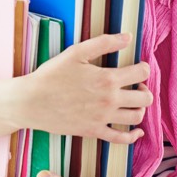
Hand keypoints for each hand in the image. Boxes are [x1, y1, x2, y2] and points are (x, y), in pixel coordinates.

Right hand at [16, 33, 150, 144]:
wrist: (31, 102)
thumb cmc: (51, 75)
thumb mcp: (76, 52)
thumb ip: (104, 43)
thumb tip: (127, 37)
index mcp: (107, 79)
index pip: (142, 73)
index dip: (145, 68)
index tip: (139, 67)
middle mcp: (109, 100)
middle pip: (145, 97)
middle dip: (145, 89)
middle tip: (136, 85)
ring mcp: (103, 118)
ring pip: (137, 117)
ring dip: (140, 108)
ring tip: (132, 101)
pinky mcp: (94, 131)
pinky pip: (121, 139)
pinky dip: (133, 136)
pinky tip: (136, 131)